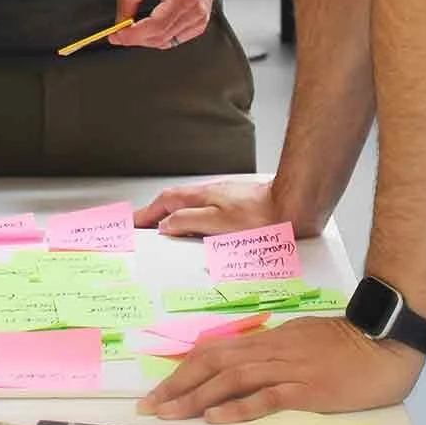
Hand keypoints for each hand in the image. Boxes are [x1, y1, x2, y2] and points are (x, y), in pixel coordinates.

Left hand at [110, 0, 216, 49]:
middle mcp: (195, 11)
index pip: (154, 27)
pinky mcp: (200, 24)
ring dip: (146, 39)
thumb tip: (120, 24)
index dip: (131, 35)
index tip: (115, 35)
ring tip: (134, 26)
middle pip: (159, 38)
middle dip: (135, 38)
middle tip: (119, 32)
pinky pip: (175, 40)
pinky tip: (151, 26)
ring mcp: (200, 19)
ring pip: (166, 42)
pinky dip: (160, 37)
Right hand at [134, 178, 317, 238]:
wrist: (293, 206)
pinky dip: (194, 219)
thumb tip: (165, 224)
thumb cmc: (261, 216)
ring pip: (192, 206)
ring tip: (165, 230)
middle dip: (157, 213)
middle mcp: (211, 195)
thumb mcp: (218, 222)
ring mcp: (225, 199)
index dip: (147, 213)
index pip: (164, 202)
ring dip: (174, 215)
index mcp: (201, 197)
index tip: (132, 222)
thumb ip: (188, 221)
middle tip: (143, 227)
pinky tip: (200, 229)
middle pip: (175, 202)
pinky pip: (207, 212)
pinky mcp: (238, 206)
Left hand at [138, 316, 423, 422]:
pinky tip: (218, 416)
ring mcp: (289, 368)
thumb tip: (246, 362)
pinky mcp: (308, 389)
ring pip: (233, 379)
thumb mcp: (302, 338)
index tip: (161, 387)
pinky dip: (240, 406)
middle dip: (179, 384)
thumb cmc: (347, 343)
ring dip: (197, 397)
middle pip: (215, 363)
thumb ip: (274, 350)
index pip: (216, 351)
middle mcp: (272, 350)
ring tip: (172, 413)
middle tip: (151, 404)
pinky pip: (268, 397)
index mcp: (269, 339)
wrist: (383, 341)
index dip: (184, 369)